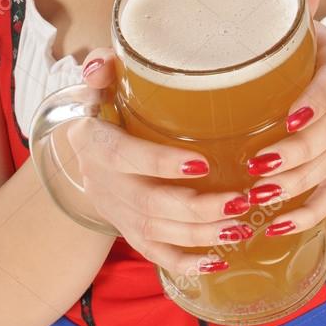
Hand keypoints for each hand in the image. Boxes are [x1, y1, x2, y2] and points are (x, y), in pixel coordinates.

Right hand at [66, 49, 254, 283]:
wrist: (83, 150)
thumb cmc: (103, 108)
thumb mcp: (99, 84)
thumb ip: (102, 70)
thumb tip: (102, 63)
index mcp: (95, 143)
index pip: (126, 157)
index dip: (161, 165)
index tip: (203, 163)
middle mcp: (104, 183)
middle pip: (150, 205)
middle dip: (197, 208)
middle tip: (240, 200)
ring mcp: (117, 212)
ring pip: (158, 233)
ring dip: (201, 234)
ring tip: (242, 225)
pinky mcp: (129, 231)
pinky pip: (155, 254)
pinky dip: (185, 262)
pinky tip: (219, 260)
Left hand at [241, 0, 325, 235]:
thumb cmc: (310, 59)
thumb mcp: (308, 33)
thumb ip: (300, 7)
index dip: (316, 104)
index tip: (288, 118)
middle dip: (297, 155)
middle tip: (259, 165)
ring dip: (295, 188)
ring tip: (257, 197)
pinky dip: (304, 215)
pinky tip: (274, 227)